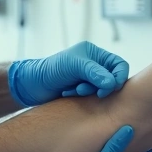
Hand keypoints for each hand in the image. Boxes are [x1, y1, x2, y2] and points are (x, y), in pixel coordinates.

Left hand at [8, 41, 129, 106]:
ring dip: (90, 92)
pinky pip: (93, 98)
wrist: (32, 85)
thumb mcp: (73, 66)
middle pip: (113, 79)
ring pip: (103, 90)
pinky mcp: (84, 92)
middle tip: (85, 90)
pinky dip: (83, 97)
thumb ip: (94, 72)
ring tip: (74, 91)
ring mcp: (89, 80)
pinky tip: (68, 93)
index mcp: (95, 54)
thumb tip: (112, 83)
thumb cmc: (51, 69)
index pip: (119, 65)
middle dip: (101, 87)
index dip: (118, 77)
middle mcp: (95, 66)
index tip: (108, 88)